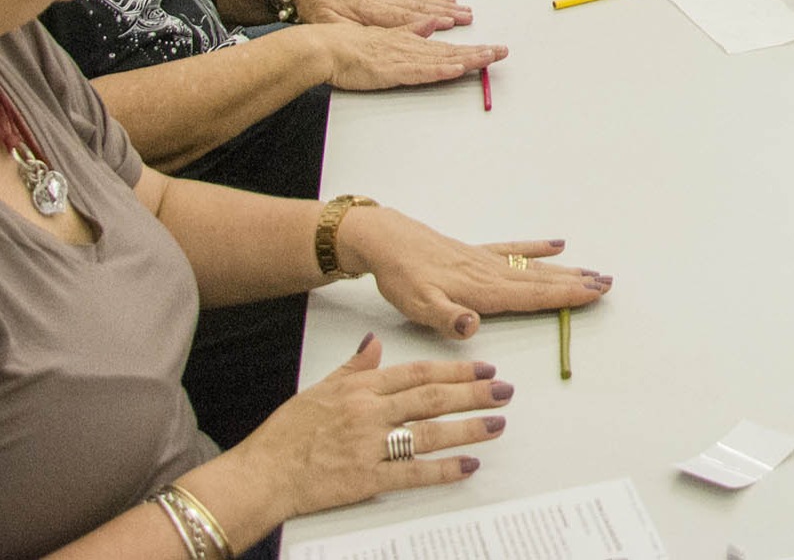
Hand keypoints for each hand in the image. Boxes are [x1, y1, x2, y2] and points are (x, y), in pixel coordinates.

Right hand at [229, 335, 508, 522]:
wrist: (261, 475)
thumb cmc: (285, 435)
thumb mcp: (319, 389)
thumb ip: (353, 367)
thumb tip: (373, 343)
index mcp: (360, 388)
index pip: (418, 373)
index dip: (455, 370)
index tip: (483, 369)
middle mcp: (368, 413)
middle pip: (431, 398)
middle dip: (473, 393)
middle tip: (504, 391)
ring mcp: (368, 446)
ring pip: (429, 432)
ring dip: (467, 428)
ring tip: (496, 423)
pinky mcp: (366, 478)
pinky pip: (412, 473)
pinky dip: (443, 470)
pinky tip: (467, 466)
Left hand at [292, 0, 470, 34]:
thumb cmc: (318, 8)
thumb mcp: (330, 25)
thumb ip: (356, 32)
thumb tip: (374, 37)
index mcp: (368, 9)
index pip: (404, 18)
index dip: (427, 22)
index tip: (448, 24)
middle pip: (421, 9)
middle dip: (449, 14)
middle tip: (468, 18)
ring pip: (422, 1)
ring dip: (446, 7)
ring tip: (466, 12)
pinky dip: (434, 0)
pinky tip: (447, 3)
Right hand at [322, 26, 505, 92]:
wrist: (326, 47)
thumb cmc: (350, 45)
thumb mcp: (386, 34)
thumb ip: (410, 29)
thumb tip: (431, 24)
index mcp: (410, 41)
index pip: (447, 47)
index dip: (472, 48)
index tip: (492, 49)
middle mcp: (411, 47)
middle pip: (452, 52)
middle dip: (480, 52)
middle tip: (503, 52)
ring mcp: (402, 59)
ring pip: (442, 59)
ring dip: (468, 59)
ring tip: (490, 57)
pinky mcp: (392, 71)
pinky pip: (421, 72)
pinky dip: (440, 70)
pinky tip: (457, 70)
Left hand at [332, 205, 612, 337]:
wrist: (388, 243)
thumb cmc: (403, 280)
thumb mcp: (419, 307)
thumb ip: (449, 319)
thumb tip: (474, 327)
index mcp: (484, 291)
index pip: (533, 296)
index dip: (566, 296)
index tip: (596, 293)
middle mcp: (493, 273)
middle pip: (543, 280)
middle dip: (576, 283)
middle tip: (608, 284)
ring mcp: (487, 261)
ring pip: (535, 267)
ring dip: (565, 270)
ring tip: (593, 271)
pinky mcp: (478, 253)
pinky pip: (515, 249)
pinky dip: (537, 248)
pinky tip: (556, 245)